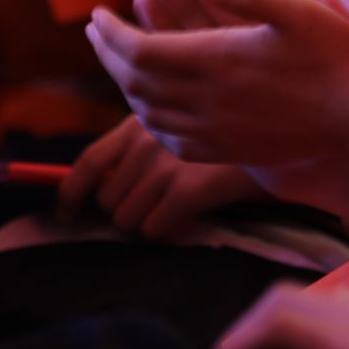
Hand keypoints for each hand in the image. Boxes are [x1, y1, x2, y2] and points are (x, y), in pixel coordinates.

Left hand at [57, 116, 261, 238]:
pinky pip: (156, 229)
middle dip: (127, 210)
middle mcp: (145, 141)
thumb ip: (148, 141)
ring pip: (129, 220)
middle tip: (158, 205)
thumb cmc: (237, 125)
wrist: (281, 130)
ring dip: (150, 223)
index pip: (87, 162)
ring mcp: (165, 165)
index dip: (69, 194)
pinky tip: (194, 217)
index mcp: (139, 121)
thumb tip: (110, 185)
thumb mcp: (183, 117)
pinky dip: (172, 231)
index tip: (67, 213)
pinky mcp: (187, 188)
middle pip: (107, 200)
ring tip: (179, 210)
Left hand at [87, 0, 348, 164]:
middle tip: (98, 32)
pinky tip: (153, 108)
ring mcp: (216, 132)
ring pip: (148, 114)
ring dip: (125, 86)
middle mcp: (209, 102)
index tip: (97, 14)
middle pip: (135, 83)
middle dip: (108, 56)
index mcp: (220, 61)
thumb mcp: (297, 10)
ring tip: (119, 64)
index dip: (110, 33)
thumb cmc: (336, 54)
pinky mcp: (228, 151)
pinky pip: (170, 140)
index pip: (139, 51)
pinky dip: (149, 120)